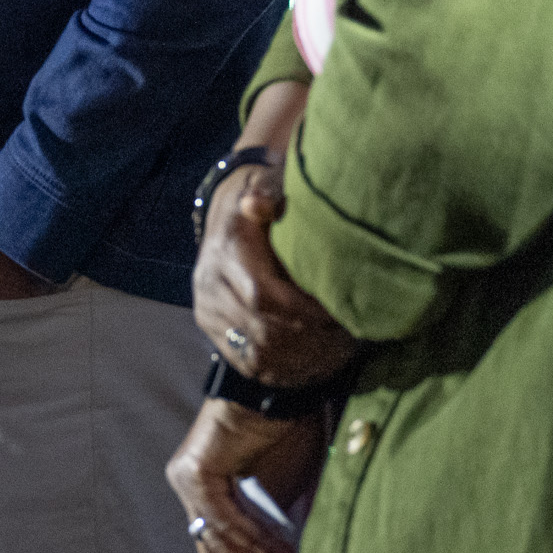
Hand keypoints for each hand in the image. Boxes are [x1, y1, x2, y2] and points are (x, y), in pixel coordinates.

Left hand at [165, 399, 327, 552]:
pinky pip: (230, 522)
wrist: (280, 380)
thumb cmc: (288, 427)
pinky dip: (259, 547)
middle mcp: (191, 488)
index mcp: (208, 491)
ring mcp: (189, 481)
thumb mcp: (290, 488)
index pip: (221, 550)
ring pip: (223, 544)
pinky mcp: (196, 474)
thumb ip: (282, 528)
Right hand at [194, 162, 356, 385]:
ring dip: (298, 359)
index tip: (337, 315)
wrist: (229, 213)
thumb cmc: (262, 197)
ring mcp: (208, 309)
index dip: (302, 311)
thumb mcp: (266, 184)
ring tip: (335, 354)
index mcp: (225, 251)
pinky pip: (246, 361)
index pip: (261, 295)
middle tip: (345, 340)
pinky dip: (281, 369)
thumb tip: (260, 205)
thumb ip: (268, 192)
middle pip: (260, 329)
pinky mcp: (211, 326)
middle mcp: (209, 284)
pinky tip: (311, 364)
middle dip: (307, 340)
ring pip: (255, 351)